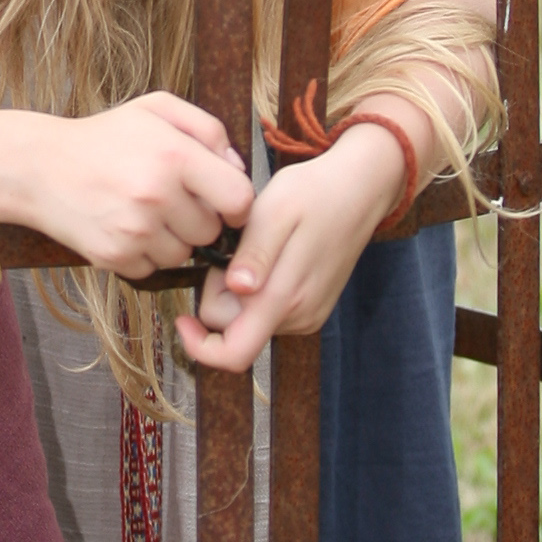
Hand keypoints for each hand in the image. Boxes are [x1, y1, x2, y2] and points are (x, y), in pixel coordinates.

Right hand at [0, 95, 253, 279]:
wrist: (39, 167)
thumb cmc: (104, 136)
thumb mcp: (155, 109)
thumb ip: (207, 128)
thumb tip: (238, 169)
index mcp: (174, 156)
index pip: (239, 199)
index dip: (238, 205)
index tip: (226, 203)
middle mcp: (156, 195)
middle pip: (211, 231)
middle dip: (199, 218)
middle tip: (171, 199)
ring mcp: (134, 231)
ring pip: (183, 254)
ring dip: (172, 238)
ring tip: (145, 212)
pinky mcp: (114, 257)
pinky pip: (153, 269)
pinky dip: (145, 254)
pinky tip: (125, 227)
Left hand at [175, 132, 394, 377]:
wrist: (360, 188)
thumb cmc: (314, 192)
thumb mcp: (275, 211)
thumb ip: (254, 254)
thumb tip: (235, 289)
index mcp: (284, 297)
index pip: (234, 353)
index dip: (199, 345)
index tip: (182, 318)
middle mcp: (299, 316)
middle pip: (234, 329)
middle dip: (219, 295)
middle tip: (233, 249)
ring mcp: (309, 314)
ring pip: (250, 320)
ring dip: (239, 293)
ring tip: (256, 248)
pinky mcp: (313, 307)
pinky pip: (269, 311)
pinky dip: (258, 290)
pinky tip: (270, 256)